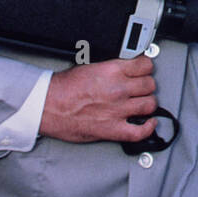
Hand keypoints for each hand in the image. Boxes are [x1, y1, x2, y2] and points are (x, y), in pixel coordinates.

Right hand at [39, 55, 157, 142]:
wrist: (47, 105)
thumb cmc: (62, 88)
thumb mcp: (89, 66)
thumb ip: (110, 68)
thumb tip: (123, 68)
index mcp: (112, 71)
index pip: (145, 65)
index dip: (146, 68)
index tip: (144, 71)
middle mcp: (118, 89)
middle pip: (149, 85)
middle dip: (146, 86)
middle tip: (140, 88)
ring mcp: (117, 110)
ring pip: (150, 104)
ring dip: (148, 104)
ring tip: (142, 103)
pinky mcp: (112, 129)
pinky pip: (140, 131)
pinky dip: (148, 128)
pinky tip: (149, 123)